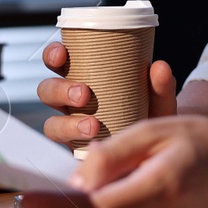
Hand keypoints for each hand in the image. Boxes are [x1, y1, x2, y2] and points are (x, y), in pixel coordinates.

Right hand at [34, 41, 177, 146]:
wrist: (158, 153)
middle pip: (47, 91)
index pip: (58, 61)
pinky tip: (93, 146)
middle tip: (84, 94)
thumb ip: (161, 86)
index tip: (62, 54)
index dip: (53, 55)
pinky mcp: (75, 152)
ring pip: (51, 123)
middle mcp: (71, 102)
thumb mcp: (159, 100)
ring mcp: (71, 128)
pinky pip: (63, 151)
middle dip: (59, 90)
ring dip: (66, 123)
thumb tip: (159, 67)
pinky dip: (74, 147)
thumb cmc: (152, 117)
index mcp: (84, 78)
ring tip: (92, 126)